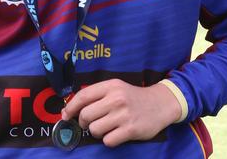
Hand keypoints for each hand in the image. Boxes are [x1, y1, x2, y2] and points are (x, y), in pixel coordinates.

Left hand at [61, 79, 181, 147]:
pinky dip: (108, 140)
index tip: (66, 115)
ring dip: (97, 132)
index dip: (70, 107)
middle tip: (90, 123)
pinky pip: (108, 140)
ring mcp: (124, 115)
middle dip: (83, 122)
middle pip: (86, 115)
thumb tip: (70, 108)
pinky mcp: (131, 129)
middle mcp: (116, 99)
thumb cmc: (133, 97)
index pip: (83, 96)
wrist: (160, 104)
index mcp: (110, 86)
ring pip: (95, 129)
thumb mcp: (116, 88)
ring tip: (106, 127)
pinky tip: (116, 134)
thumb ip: (96, 95)